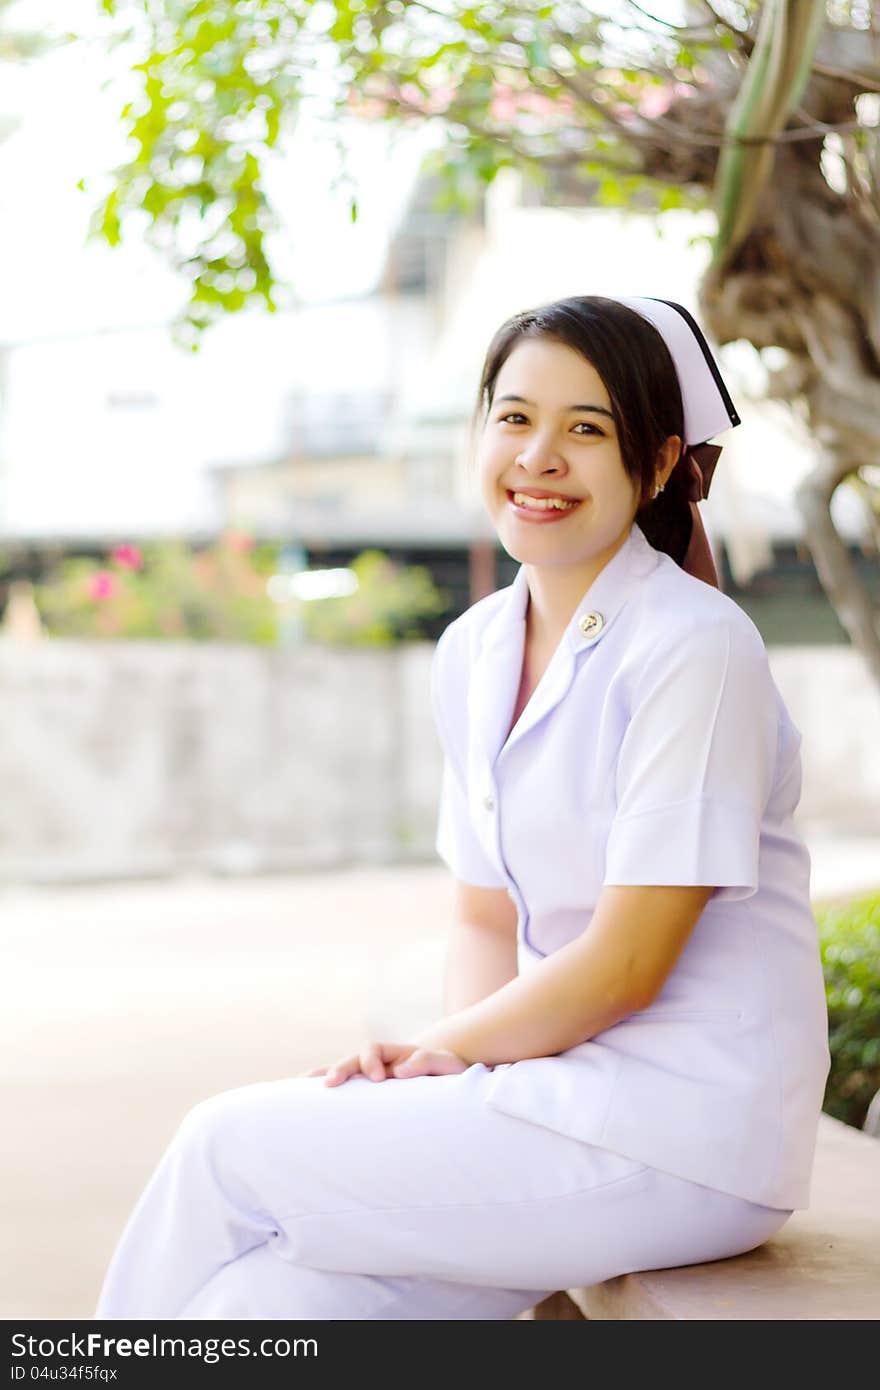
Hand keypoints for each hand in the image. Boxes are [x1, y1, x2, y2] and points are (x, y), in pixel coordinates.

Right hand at [303, 1041, 470, 1086]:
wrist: (447, 1081)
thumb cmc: (447, 1072)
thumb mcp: (444, 1064)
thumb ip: (427, 1062)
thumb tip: (400, 1072)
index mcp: (393, 1052)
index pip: (373, 1050)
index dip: (371, 1062)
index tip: (379, 1079)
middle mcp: (378, 1062)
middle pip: (352, 1059)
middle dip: (340, 1069)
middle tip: (331, 1084)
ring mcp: (370, 1078)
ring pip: (342, 1072)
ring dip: (323, 1077)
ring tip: (302, 1087)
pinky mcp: (368, 1095)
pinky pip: (345, 1091)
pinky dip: (325, 1092)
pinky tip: (306, 1099)